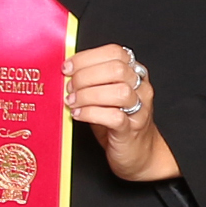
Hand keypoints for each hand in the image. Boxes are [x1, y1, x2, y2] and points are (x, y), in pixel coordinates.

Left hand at [66, 44, 177, 184]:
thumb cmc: (117, 121)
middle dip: (86, 76)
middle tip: (69, 87)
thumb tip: (65, 71)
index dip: (87, 57)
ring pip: (118, 91)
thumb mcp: (104, 95)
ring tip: (72, 102)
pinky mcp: (131, 130)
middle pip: (116, 69)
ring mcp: (139, 109)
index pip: (115, 53)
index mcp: (134, 74)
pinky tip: (78, 115)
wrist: (137, 153)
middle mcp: (141, 88)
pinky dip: (91, 113)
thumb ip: (91, 80)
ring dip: (88, 95)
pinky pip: (114, 117)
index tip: (67, 67)